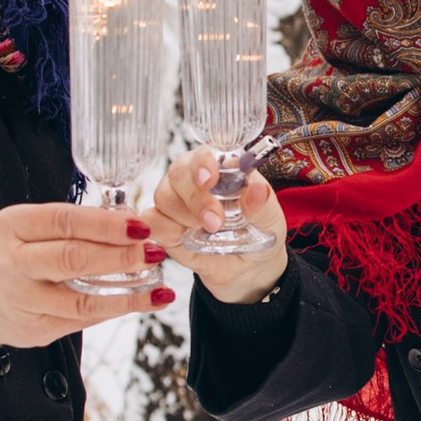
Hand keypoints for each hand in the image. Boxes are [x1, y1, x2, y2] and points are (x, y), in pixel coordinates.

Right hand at [0, 203, 170, 350]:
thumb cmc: (12, 253)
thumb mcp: (28, 226)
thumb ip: (71, 225)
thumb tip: (129, 223)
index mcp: (12, 226)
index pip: (63, 221)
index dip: (105, 224)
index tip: (140, 225)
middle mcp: (11, 264)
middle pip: (71, 259)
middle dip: (119, 257)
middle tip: (153, 252)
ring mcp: (21, 301)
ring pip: (80, 301)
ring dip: (127, 294)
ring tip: (158, 286)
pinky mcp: (33, 331)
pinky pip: (81, 322)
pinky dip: (115, 311)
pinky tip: (142, 302)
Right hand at [143, 149, 290, 302]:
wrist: (248, 268)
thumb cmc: (258, 232)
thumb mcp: (268, 218)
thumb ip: (261, 203)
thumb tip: (258, 189)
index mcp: (221, 165)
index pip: (206, 152)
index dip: (204, 162)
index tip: (211, 179)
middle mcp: (193, 178)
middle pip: (179, 171)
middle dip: (196, 197)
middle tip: (215, 222)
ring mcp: (176, 201)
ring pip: (163, 195)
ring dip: (184, 215)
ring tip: (209, 231)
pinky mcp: (164, 225)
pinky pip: (151, 220)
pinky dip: (165, 229)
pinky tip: (184, 238)